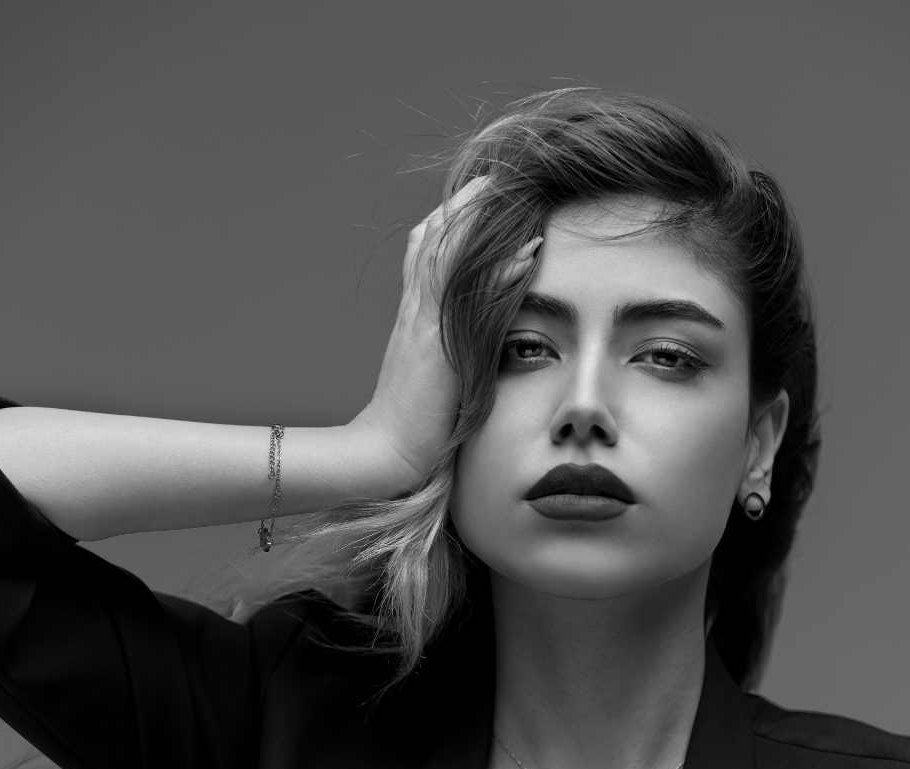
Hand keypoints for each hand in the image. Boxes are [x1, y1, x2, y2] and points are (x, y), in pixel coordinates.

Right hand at [352, 176, 540, 491]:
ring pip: (449, 254)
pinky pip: (469, 297)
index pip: (426, 250)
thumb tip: (468, 336)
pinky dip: (499, 272)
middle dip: (466, 202)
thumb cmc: (408, 423)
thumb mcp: (426, 374)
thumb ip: (441, 347)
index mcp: (413, 315)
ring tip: (514, 191)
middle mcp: (416, 310)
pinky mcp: (438, 345)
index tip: (480, 191)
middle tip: (499, 174)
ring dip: (483, 221)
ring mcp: (424, 324)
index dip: (451, 219)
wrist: (381, 453)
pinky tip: (528, 253)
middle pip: (435, 237)